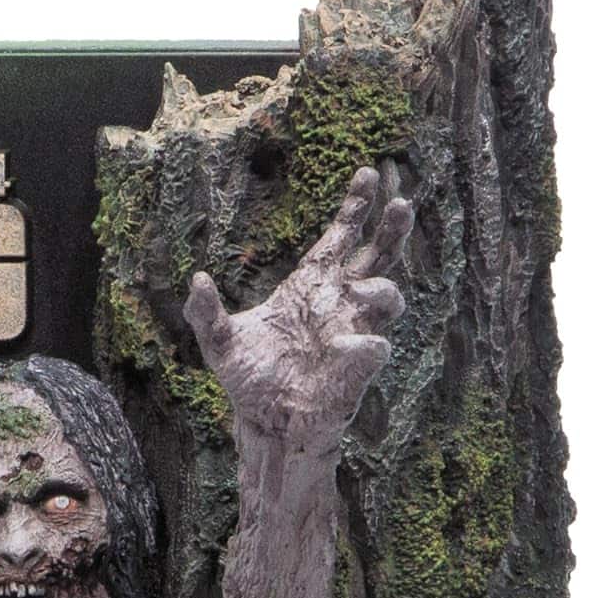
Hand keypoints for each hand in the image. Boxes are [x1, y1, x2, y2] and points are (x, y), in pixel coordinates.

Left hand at [184, 166, 410, 449]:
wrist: (264, 424)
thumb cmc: (248, 380)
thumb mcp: (219, 343)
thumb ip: (206, 312)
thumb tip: (197, 279)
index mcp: (309, 287)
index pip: (339, 238)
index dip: (356, 208)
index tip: (368, 174)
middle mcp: (337, 304)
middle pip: (377, 257)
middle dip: (391, 230)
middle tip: (402, 203)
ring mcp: (351, 333)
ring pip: (387, 296)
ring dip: (381, 289)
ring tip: (361, 292)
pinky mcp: (356, 368)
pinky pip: (374, 346)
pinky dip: (365, 342)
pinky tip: (345, 345)